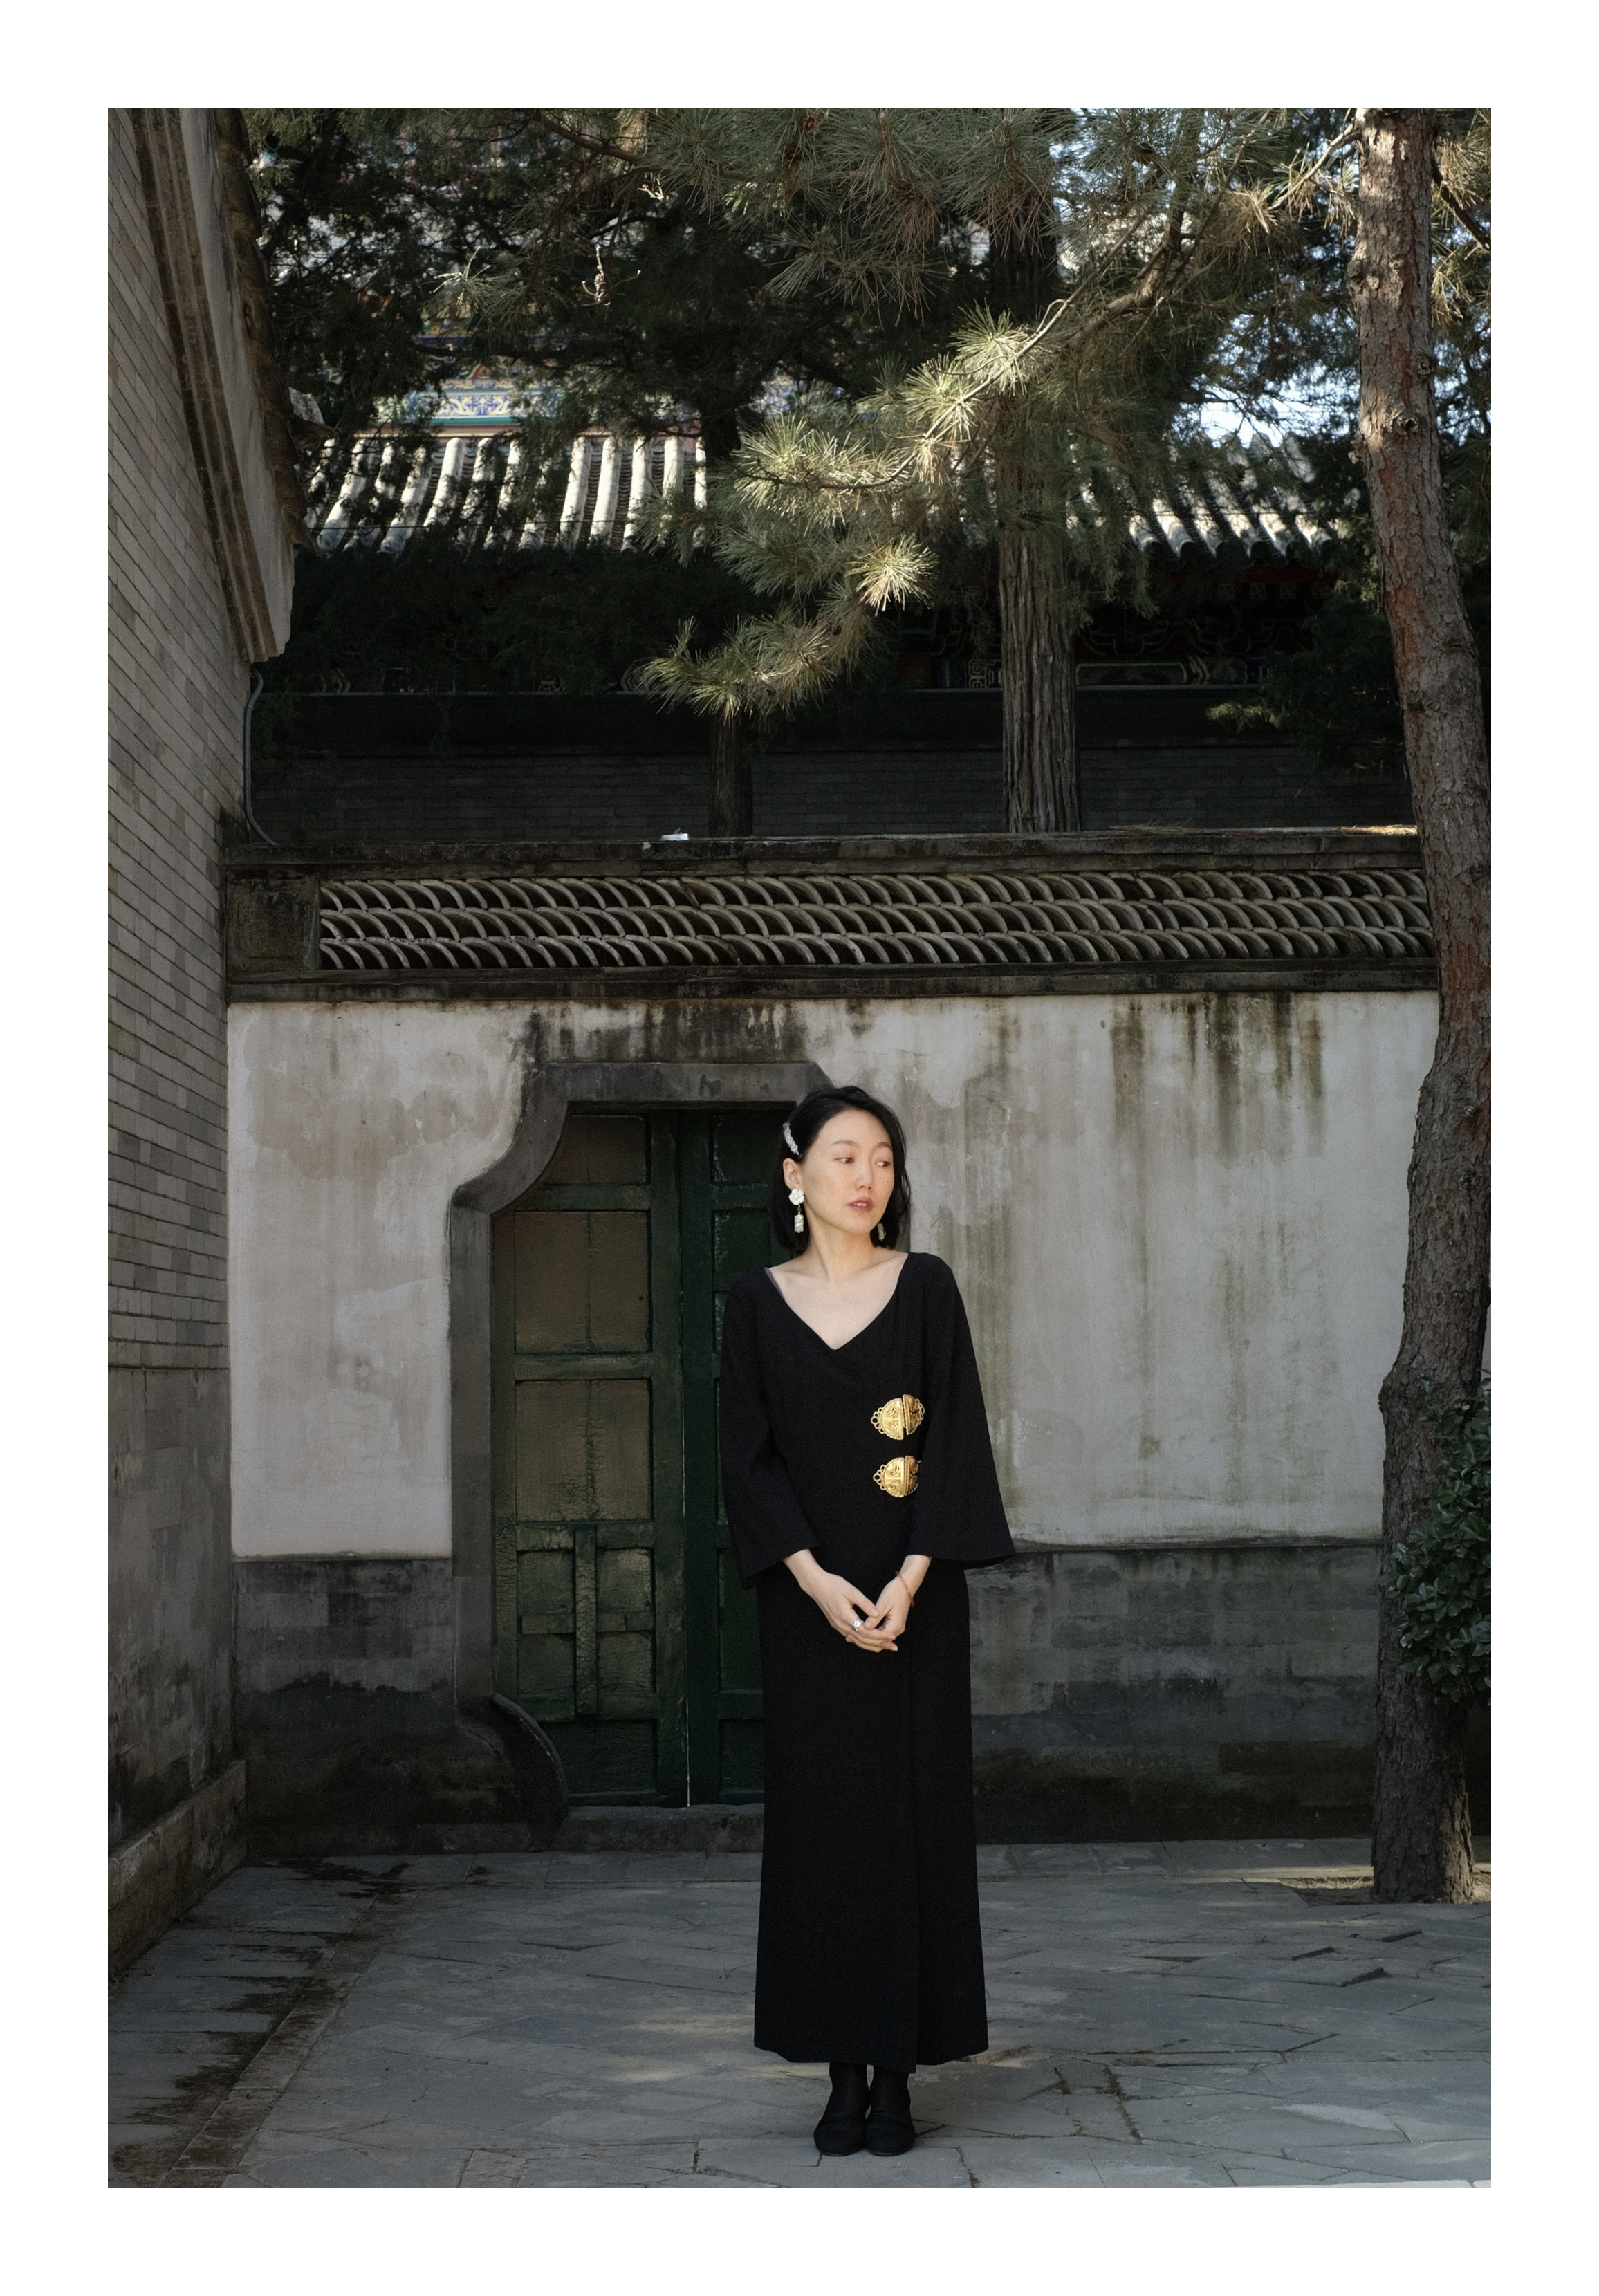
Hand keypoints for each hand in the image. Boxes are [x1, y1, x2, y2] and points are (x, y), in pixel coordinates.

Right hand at [785, 1551, 900, 1651]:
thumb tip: (877, 1613)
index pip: (865, 1632)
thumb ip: (865, 1603)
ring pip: (857, 1641)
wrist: (816, 1586)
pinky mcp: (837, 1625)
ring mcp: (838, 1626)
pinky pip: (852, 1637)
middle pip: (862, 1640)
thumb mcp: (851, 1591)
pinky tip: (871, 1642)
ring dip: (872, 1645)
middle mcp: (841, 1625)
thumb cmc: (834, 1585)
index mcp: (845, 1616)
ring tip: (886, 1646)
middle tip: (894, 1646)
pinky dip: (863, 1641)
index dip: (880, 1635)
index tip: (892, 1635)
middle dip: (879, 1644)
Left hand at [855, 1557, 929, 1649]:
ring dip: (867, 1639)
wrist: (906, 1586)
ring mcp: (897, 1628)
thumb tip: (864, 1627)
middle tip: (848, 1638)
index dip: (864, 1637)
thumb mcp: (883, 1604)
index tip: (851, 1634)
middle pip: (879, 1642)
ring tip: (851, 1636)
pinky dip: (872, 1634)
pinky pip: (882, 1634)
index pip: (878, 1638)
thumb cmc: (894, 1592)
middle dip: (864, 1641)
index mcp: (895, 1625)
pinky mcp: (894, 1625)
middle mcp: (898, 1630)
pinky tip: (861, 1630)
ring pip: (880, 1640)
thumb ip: (874, 1617)